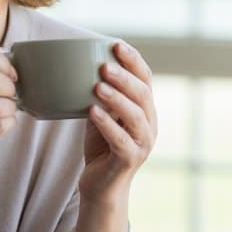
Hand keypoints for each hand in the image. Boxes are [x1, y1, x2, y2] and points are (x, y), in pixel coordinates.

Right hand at [0, 50, 18, 194]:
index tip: (9, 73)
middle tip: (10, 94)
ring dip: (11, 107)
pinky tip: (3, 123)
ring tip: (7, 110)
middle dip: (10, 86)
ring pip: (0, 104)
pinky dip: (9, 123)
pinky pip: (0, 126)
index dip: (2, 63)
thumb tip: (2, 57)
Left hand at [81, 41, 156, 208]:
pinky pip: (121, 140)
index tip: (117, 45)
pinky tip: (92, 111)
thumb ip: (101, 94)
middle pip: (143, 95)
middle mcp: (149, 124)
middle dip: (125, 77)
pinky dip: (107, 123)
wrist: (101, 186)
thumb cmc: (101, 146)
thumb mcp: (102, 114)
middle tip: (105, 65)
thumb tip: (82, 62)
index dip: (134, 61)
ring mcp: (143, 143)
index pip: (146, 79)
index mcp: (145, 110)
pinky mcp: (130, 160)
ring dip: (117, 99)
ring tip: (98, 86)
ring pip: (135, 116)